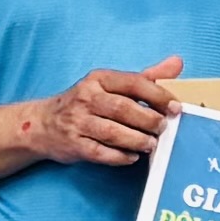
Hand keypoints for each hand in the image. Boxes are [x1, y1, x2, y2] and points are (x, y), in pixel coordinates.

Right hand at [18, 59, 185, 171]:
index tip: (175, 107)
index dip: (158, 95)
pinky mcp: (73, 144)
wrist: (42, 124)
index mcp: (99, 79)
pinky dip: (120, 156)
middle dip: (149, 120)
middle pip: (124, 108)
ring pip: (113, 132)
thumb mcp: (111, 85)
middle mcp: (87, 97)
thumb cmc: (85, 103)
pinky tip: (132, 156)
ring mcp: (78, 122)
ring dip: (137, 140)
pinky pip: (100, 153)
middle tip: (163, 128)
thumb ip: (145, 77)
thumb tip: (177, 63)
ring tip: (151, 144)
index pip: (133, 83)